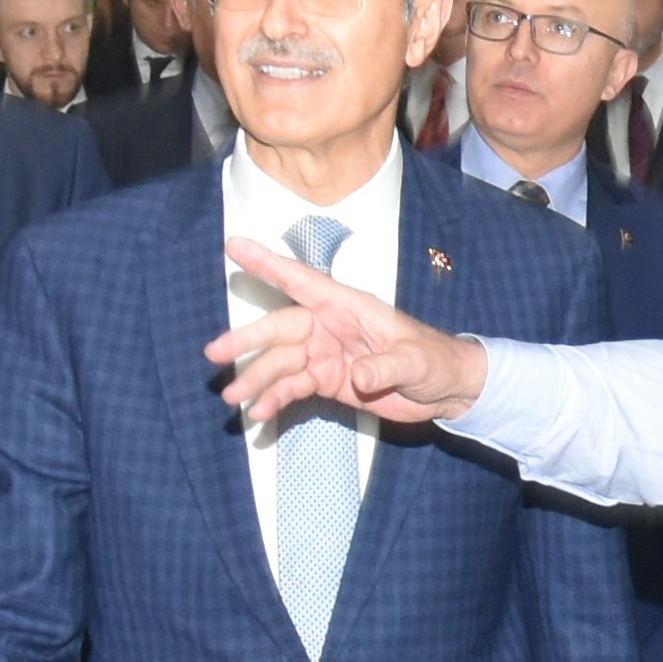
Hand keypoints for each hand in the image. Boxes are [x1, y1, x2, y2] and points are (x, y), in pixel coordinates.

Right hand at [212, 243, 486, 428]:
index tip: (234, 247)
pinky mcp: (326, 381)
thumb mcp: (416, 361)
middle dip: (248, 340)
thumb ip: (388, 366)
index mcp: (349, 306)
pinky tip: (258, 413)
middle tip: (215, 354)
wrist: (447, 391)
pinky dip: (274, 399)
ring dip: (256, 379)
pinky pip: (292, 388)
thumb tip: (361, 376)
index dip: (268, 264)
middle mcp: (330, 326)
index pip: (302, 281)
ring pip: (281, 363)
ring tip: (232, 397)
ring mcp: (325, 354)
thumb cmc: (435, 361)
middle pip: (280, 329)